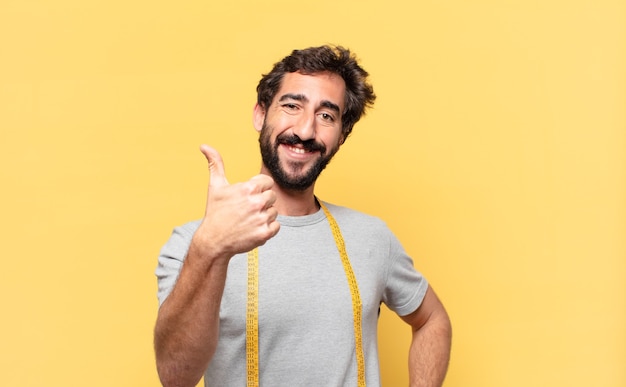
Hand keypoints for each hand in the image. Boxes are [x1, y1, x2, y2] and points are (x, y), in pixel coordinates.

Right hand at [193, 145, 279, 259]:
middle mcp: (256, 203)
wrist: (213, 241)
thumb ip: (215, 164)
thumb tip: (204, 146)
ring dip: (264, 216)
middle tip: (246, 210)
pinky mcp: (264, 233)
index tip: (247, 196)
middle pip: (272, 197)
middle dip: (262, 202)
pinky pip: (276, 226)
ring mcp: (261, 219)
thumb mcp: (215, 187)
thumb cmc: (215, 212)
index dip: (258, 189)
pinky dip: (267, 229)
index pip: (268, 182)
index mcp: (248, 188)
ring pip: (274, 212)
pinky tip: (253, 228)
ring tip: (248, 220)